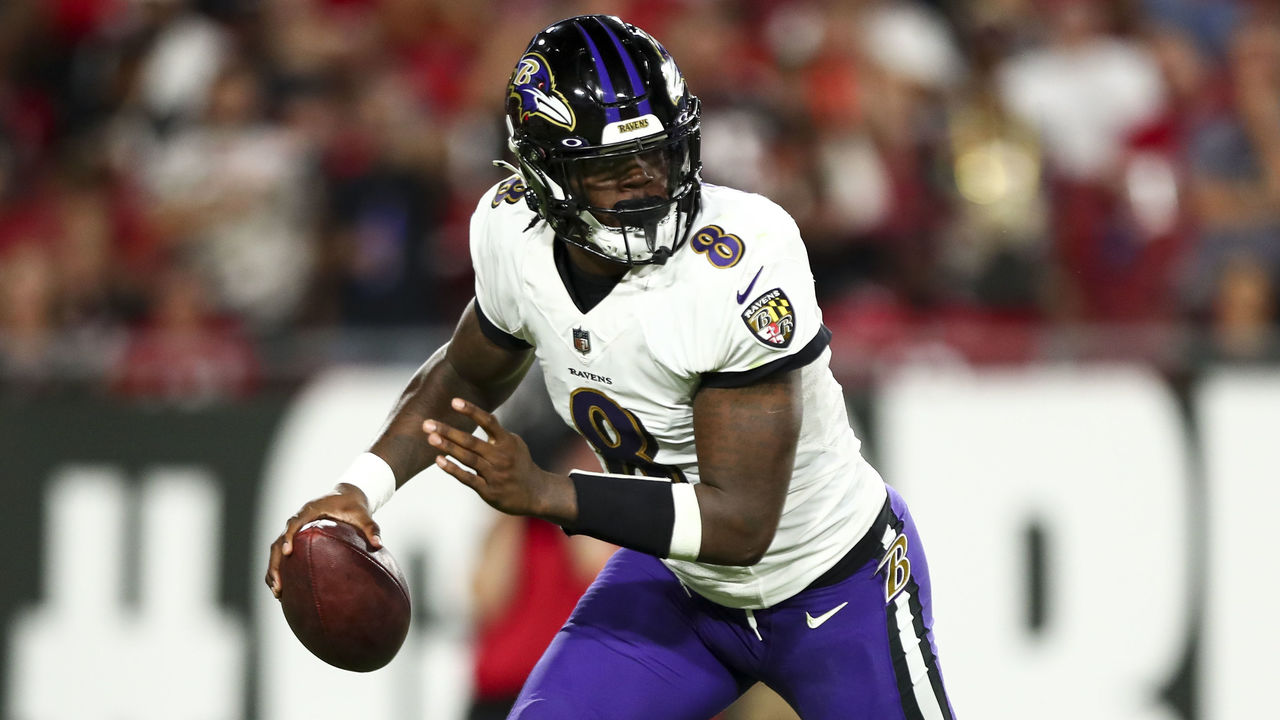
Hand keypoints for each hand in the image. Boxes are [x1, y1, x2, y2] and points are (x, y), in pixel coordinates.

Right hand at [264, 485, 381, 598]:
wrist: (347, 497)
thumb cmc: (354, 506)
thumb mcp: (363, 515)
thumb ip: (371, 527)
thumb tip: (378, 544)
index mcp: (310, 510)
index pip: (294, 523)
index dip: (288, 537)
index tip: (287, 553)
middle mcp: (298, 520)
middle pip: (278, 541)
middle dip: (275, 564)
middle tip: (279, 585)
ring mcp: (295, 531)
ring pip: (276, 551)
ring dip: (274, 570)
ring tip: (278, 593)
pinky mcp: (296, 539)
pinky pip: (282, 555)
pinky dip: (281, 570)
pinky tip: (285, 590)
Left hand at [425, 397, 574, 521]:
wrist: (536, 493)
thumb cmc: (520, 464)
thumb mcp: (515, 444)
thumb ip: (497, 432)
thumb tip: (477, 415)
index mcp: (507, 441)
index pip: (488, 422)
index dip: (471, 411)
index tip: (454, 401)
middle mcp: (501, 456)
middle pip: (471, 441)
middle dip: (448, 431)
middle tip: (427, 423)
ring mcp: (494, 474)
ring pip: (467, 458)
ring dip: (447, 447)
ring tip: (430, 437)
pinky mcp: (488, 490)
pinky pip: (467, 478)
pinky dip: (452, 469)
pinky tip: (439, 460)